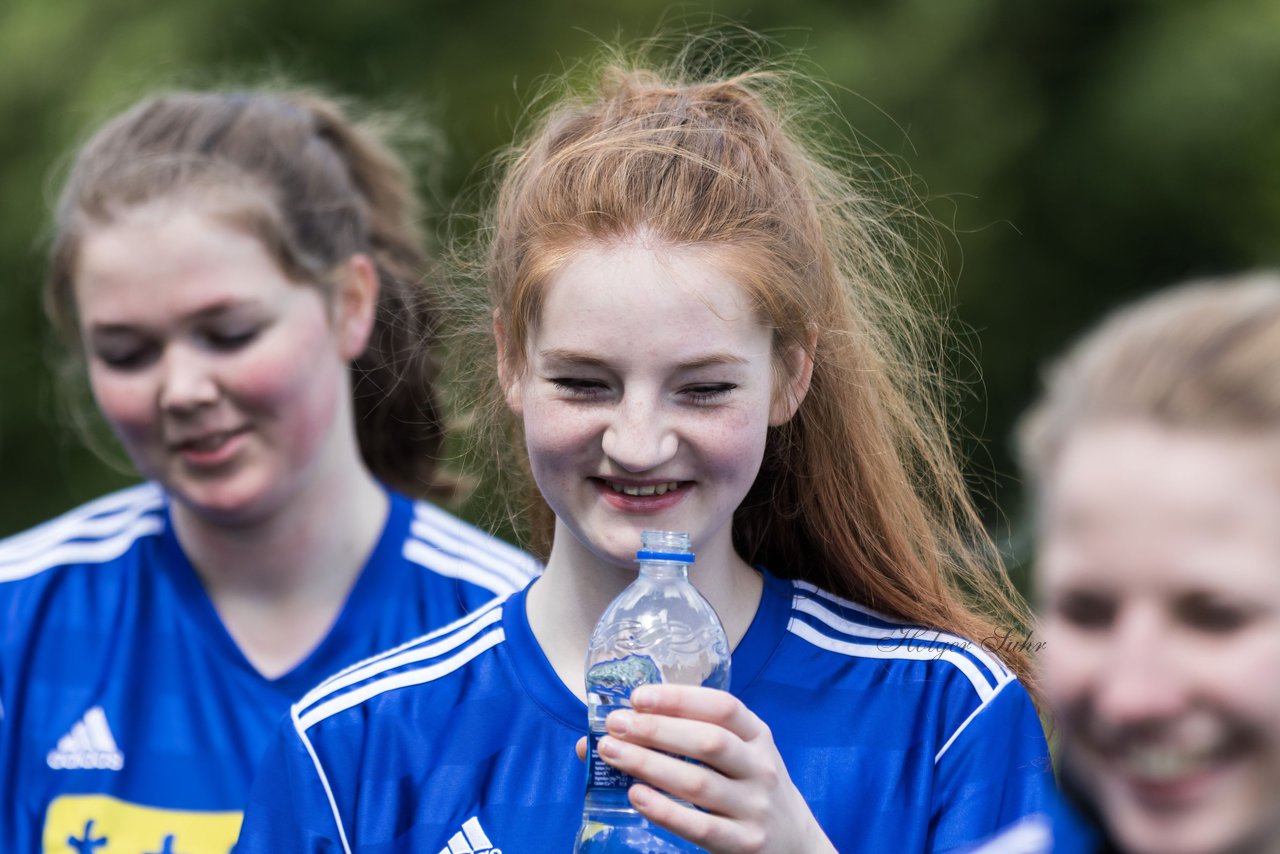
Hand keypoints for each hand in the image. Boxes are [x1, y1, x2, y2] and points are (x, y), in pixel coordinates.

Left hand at [578, 684, 836, 853]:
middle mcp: (761, 768)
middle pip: (707, 742)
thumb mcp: (737, 758)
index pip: (723, 707)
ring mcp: (755, 808)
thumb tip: (601, 735)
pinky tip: (635, 796)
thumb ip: (686, 741)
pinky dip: (664, 810)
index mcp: (758, 736)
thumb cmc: (750, 790)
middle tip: (616, 725)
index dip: (679, 698)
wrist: (795, 845)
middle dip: (656, 729)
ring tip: (611, 753)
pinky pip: (699, 827)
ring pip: (698, 783)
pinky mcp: (744, 843)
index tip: (639, 696)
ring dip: (649, 764)